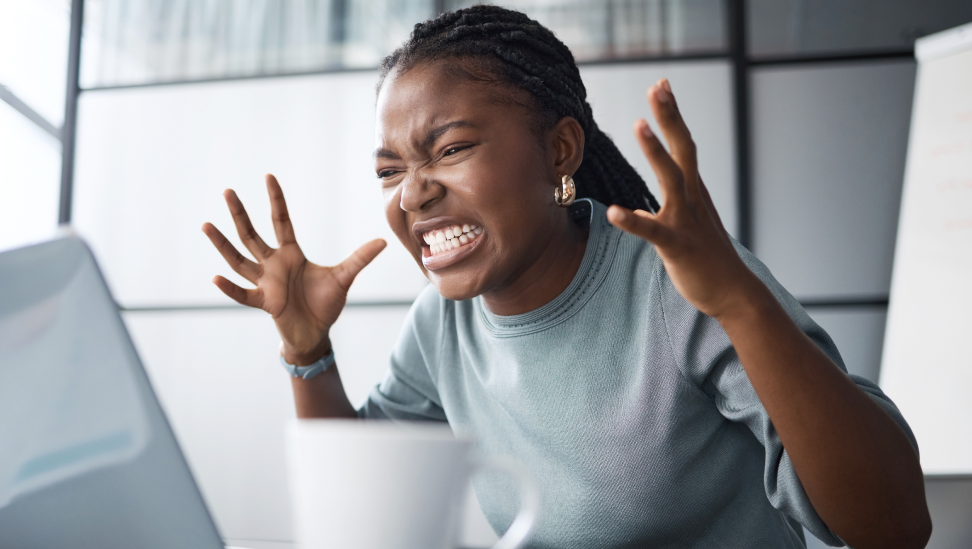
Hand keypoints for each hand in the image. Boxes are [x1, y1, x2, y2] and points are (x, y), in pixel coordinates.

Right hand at [202, 174, 385, 363]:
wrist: (316, 333)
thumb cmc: (325, 304)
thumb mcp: (344, 278)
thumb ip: (359, 258)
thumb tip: (383, 241)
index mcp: (291, 254)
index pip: (281, 221)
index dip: (276, 199)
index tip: (269, 176)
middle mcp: (273, 264)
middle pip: (252, 235)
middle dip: (240, 214)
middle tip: (227, 191)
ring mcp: (265, 283)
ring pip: (239, 260)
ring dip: (223, 245)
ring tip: (206, 225)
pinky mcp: (264, 303)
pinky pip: (243, 294)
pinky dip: (230, 288)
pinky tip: (215, 277)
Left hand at [606, 79, 760, 319]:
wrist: (735, 293)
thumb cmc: (708, 260)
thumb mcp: (687, 228)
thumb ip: (665, 214)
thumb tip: (644, 211)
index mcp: (694, 192)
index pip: (684, 145)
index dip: (673, 116)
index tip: (662, 86)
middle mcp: (693, 200)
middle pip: (683, 150)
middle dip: (670, 117)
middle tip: (659, 87)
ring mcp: (687, 221)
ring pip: (671, 180)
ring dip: (655, 151)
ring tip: (638, 124)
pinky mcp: (678, 246)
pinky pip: (653, 231)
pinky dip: (633, 220)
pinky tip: (612, 212)